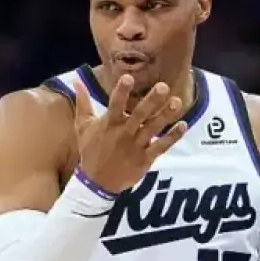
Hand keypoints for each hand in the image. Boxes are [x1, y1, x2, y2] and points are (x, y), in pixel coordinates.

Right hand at [72, 75, 188, 192]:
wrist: (97, 183)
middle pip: (139, 115)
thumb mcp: (82, 127)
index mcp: (109, 124)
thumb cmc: (90, 151)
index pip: (115, 104)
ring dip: (165, 116)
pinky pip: (161, 147)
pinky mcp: (145, 160)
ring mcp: (135, 147)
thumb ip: (82, 103)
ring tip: (177, 101)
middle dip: (152, 101)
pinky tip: (183, 125)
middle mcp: (124, 133)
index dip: (121, 92)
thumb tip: (77, 81)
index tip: (128, 77)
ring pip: (153, 129)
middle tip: (163, 86)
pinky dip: (172, 137)